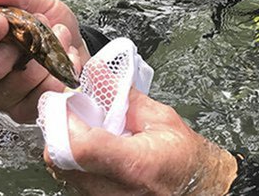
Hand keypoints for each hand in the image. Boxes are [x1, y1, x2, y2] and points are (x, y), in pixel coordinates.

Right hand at [0, 0, 90, 122]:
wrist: (75, 45)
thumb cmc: (47, 27)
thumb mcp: (34, 2)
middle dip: (15, 47)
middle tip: (38, 28)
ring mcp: (3, 97)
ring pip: (15, 84)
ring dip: (43, 58)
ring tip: (59, 38)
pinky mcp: (25, 112)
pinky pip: (38, 99)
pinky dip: (58, 77)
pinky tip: (66, 60)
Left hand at [45, 89, 236, 194]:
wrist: (197, 189)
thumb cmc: (186, 160)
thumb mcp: (161, 118)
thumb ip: (124, 96)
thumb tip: (97, 74)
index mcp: (135, 165)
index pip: (81, 146)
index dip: (67, 120)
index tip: (71, 102)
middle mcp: (114, 190)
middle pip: (60, 159)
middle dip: (61, 129)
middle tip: (76, 112)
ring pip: (61, 168)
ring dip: (66, 143)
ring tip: (90, 130)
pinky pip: (70, 176)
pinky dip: (74, 158)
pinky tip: (93, 147)